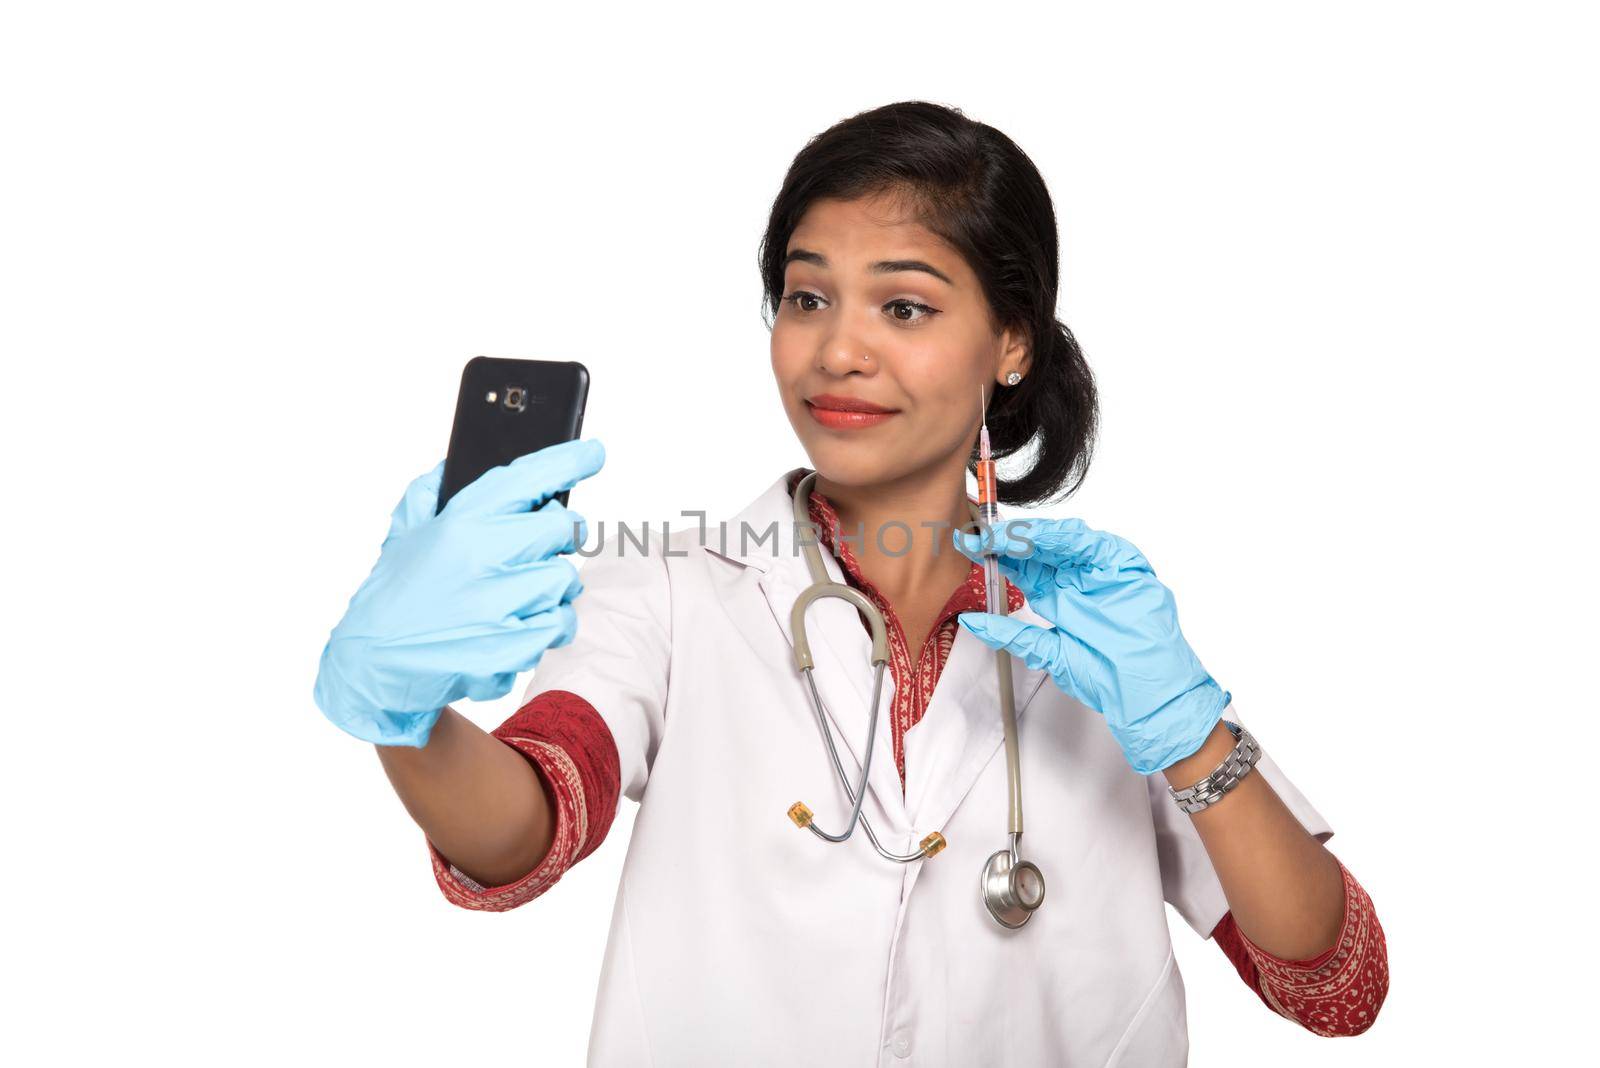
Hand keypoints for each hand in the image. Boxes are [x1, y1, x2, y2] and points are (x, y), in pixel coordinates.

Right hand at [313, 438, 605, 746]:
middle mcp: (481, 557)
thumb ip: (433, 490)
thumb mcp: (405, 530)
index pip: (527, 478)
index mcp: (459, 521)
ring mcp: (496, 605)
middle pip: (562, 529)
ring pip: (565, 581)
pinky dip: (547, 627)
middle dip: (559, 537)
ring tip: (522, 595)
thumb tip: (458, 460)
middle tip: (541, 548)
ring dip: (553, 589)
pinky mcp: (507, 648)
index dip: (568, 460)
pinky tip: (519, 626)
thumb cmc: (395, 594)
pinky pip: (559, 625)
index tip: (593, 453)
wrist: (372, 666)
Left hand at [953, 517, 1228, 773]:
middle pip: (1036, 548)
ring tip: (1002, 533)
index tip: (968, 545)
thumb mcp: (1048, 653)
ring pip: (1060, 540)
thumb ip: (1011, 634)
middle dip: (1006, 539)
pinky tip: (1039, 536)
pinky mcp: (1122, 564)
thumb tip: (971, 622)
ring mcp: (1097, 569)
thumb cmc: (1104, 676)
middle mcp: (1073, 578)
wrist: (1145, 693)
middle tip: (978, 533)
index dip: (995, 553)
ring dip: (1030, 535)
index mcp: (1054, 595)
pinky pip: (1090, 544)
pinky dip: (1064, 538)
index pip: (1020, 565)